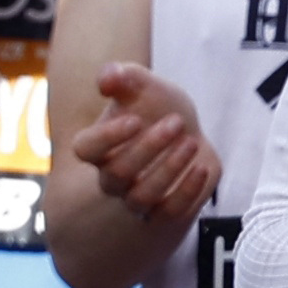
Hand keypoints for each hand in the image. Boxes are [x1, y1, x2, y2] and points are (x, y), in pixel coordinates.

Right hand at [63, 60, 219, 223]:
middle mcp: (111, 177)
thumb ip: (121, 75)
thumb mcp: (140, 83)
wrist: (186, 129)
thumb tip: (108, 79)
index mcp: (97, 146)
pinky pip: (169, 212)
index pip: (85, 149)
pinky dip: (187, 192)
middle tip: (176, 122)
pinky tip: (202, 167)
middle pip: (117, 174)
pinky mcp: (164, 210)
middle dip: (149, 147)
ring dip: (168, 169)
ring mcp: (136, 198)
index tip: (136, 119)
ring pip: (141, 197)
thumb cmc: (155, 105)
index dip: (107, 137)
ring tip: (191, 142)